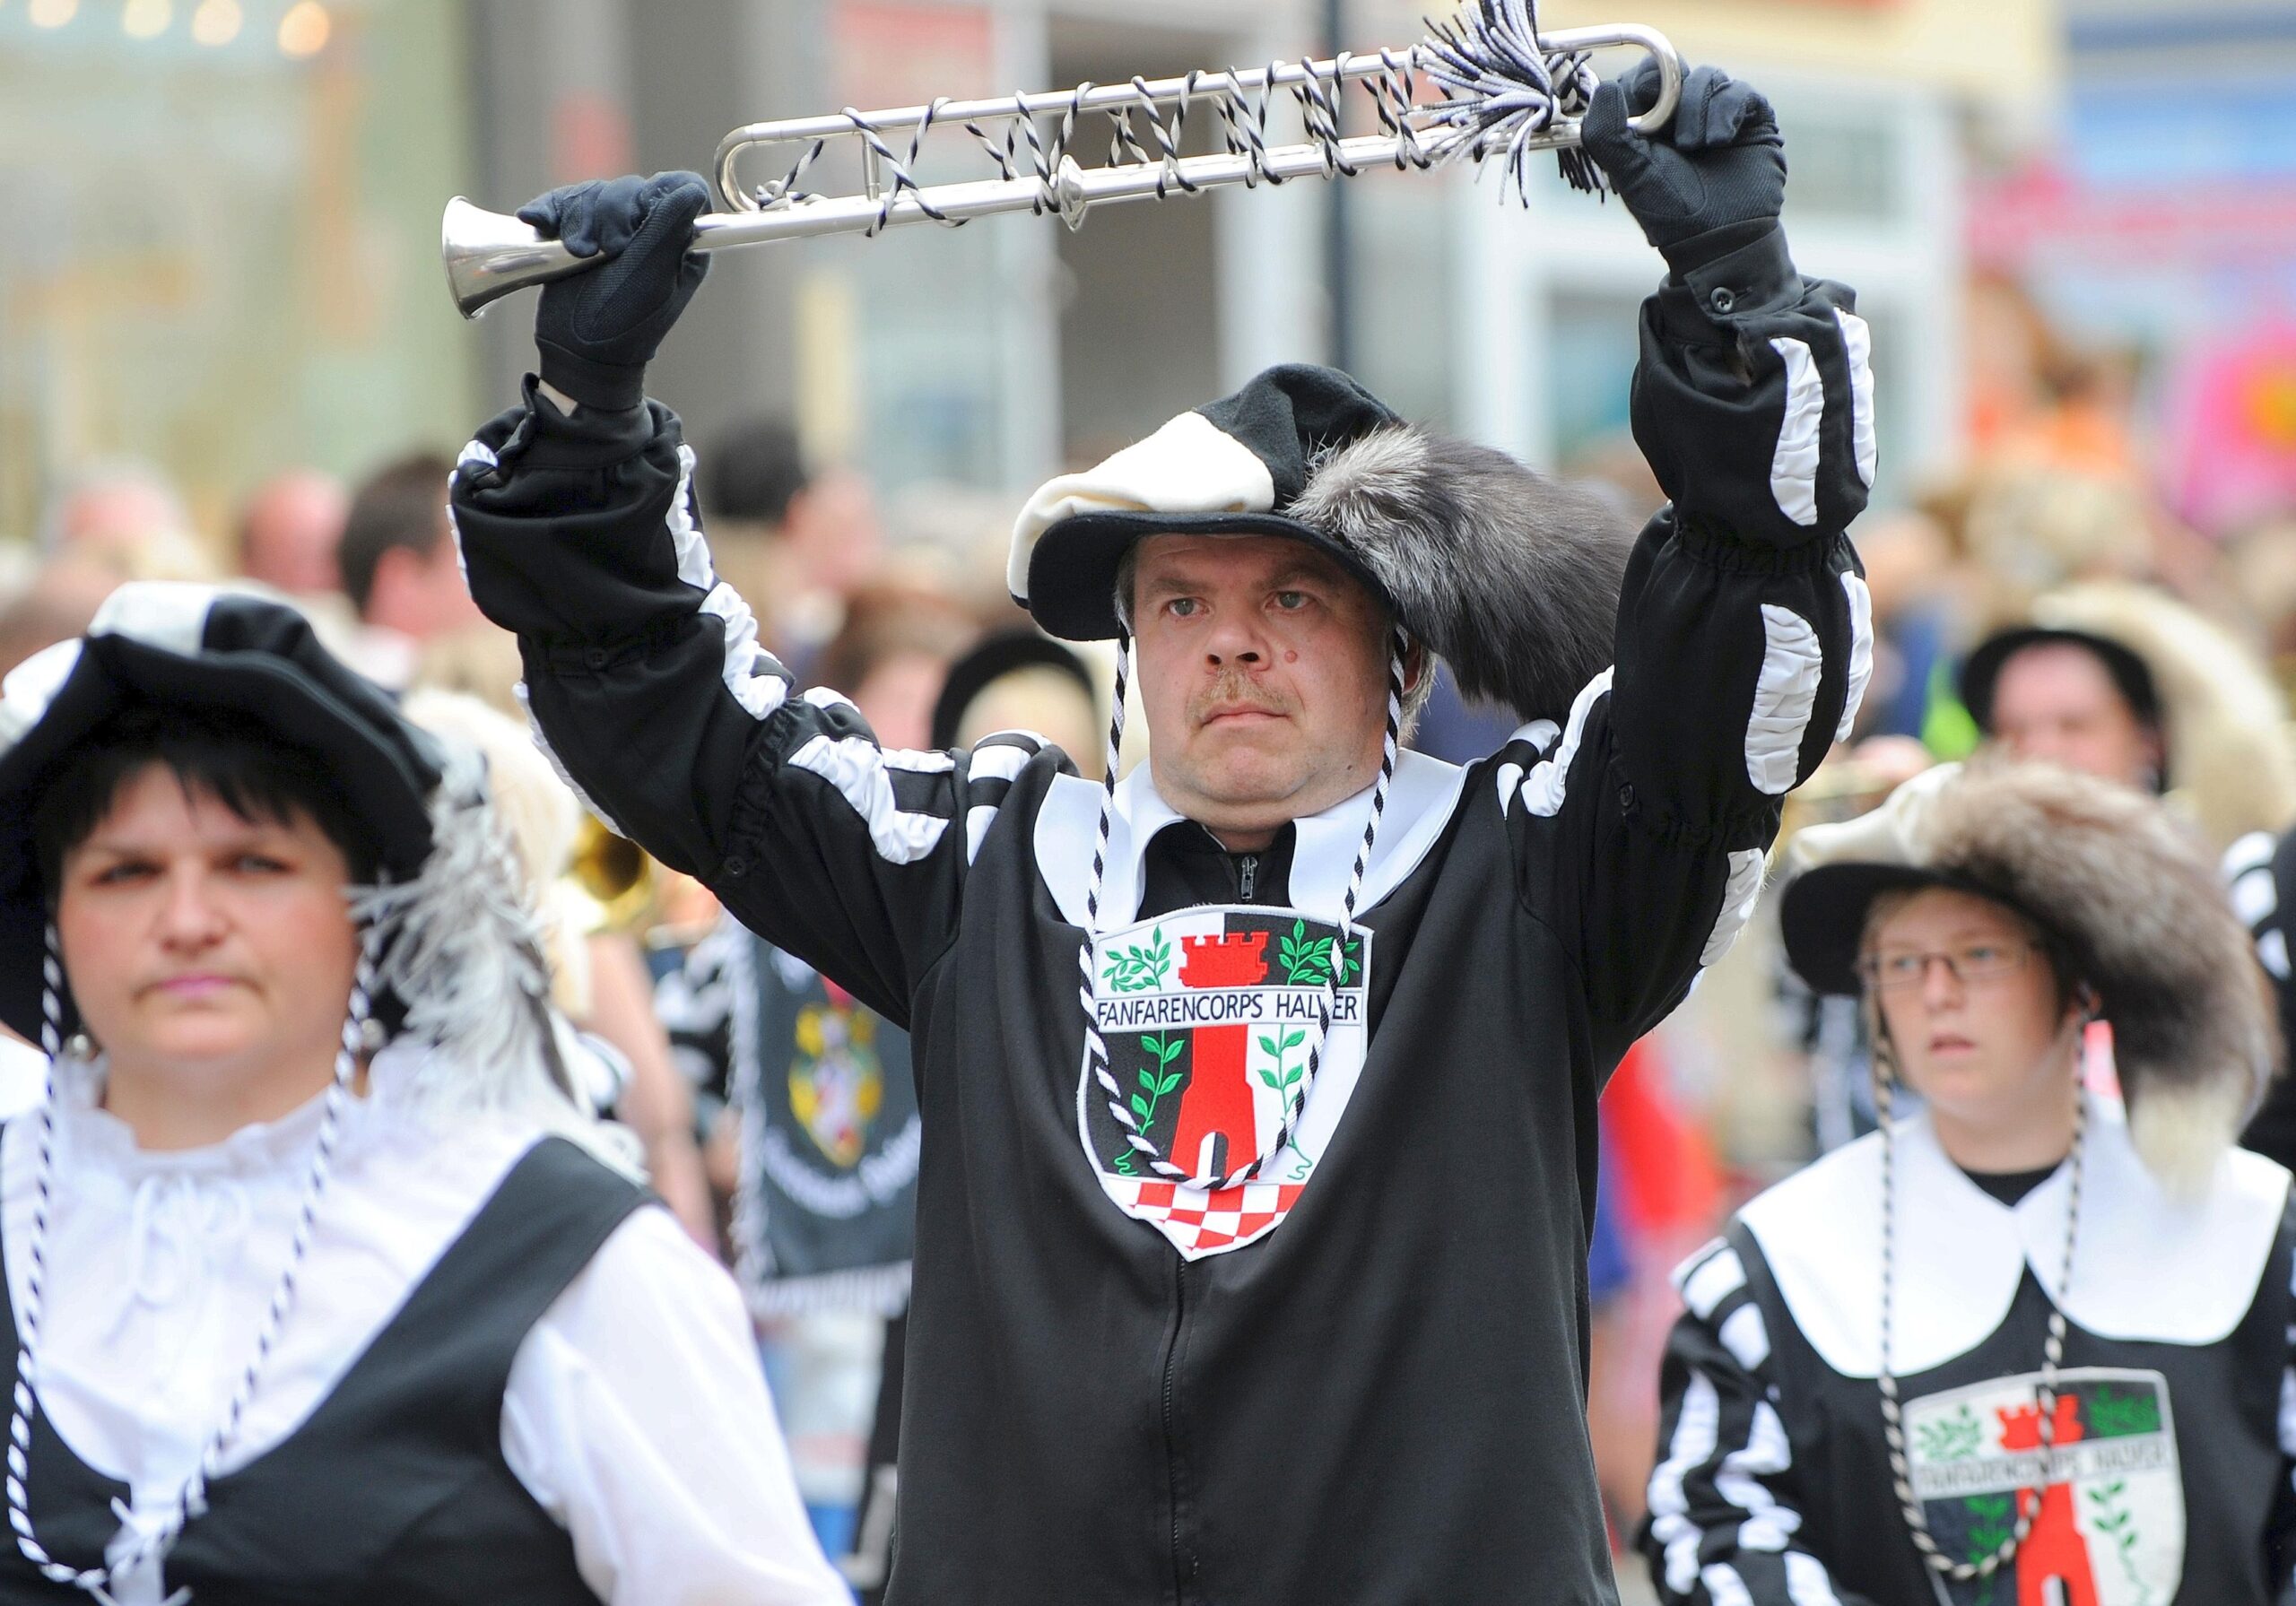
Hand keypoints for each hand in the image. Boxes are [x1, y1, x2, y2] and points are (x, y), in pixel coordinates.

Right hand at [517, 171, 711, 409]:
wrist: (577, 353)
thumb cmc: (621, 325)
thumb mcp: (651, 279)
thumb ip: (670, 232)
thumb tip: (692, 189)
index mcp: (682, 243)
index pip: (678, 189)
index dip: (651, 199)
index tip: (630, 233)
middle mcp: (653, 232)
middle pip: (631, 188)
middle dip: (608, 214)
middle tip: (599, 252)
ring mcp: (616, 230)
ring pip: (597, 192)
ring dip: (578, 218)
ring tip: (575, 252)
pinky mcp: (581, 232)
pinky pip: (566, 201)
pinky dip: (551, 210)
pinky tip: (538, 221)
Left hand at [1580, 63, 1784, 256]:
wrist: (1719, 241)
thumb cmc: (1670, 213)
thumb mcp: (1628, 173)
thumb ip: (1605, 133)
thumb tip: (1605, 87)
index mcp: (1648, 122)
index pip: (1641, 77)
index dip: (1639, 86)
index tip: (1640, 119)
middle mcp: (1681, 112)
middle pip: (1674, 68)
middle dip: (1668, 91)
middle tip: (1664, 122)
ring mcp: (1717, 112)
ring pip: (1707, 77)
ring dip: (1696, 109)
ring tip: (1694, 146)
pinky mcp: (1751, 117)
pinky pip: (1739, 92)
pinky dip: (1726, 110)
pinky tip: (1719, 141)